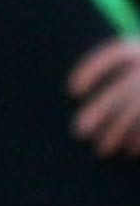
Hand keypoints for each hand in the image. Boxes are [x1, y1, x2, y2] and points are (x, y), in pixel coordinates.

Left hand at [71, 36, 139, 158]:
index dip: (91, 69)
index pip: (116, 54)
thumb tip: (82, 104)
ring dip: (118, 132)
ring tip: (101, 149)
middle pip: (125, 90)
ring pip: (138, 110)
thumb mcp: (138, 66)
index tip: (72, 90)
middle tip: (79, 131)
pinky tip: (130, 151)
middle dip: (100, 111)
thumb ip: (118, 80)